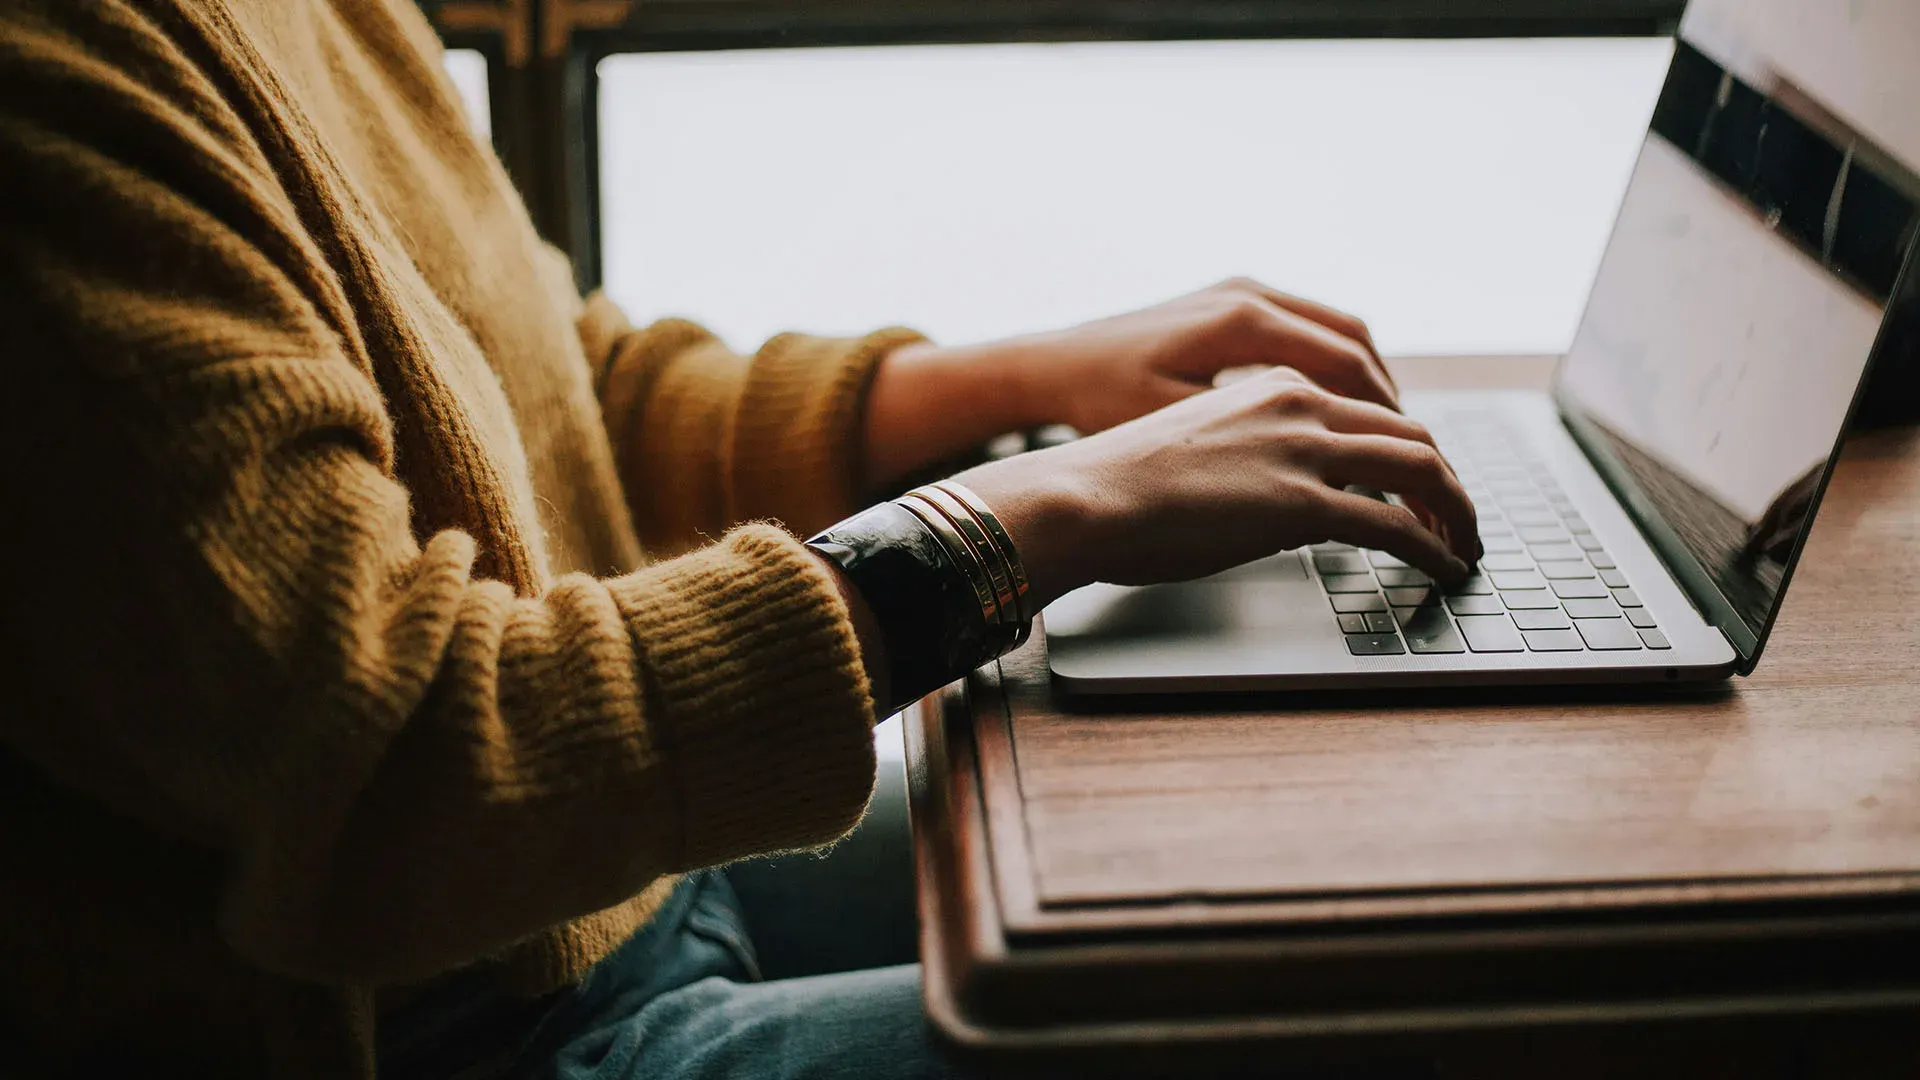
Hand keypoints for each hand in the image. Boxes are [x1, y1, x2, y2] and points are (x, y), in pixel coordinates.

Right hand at [951, 366, 1479, 608]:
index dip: (1407, 451)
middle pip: (1410, 433)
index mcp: (1272, 384)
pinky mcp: (1301, 502)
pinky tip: (1443, 568)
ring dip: (1455, 511)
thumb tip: (1274, 501)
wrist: (1082, 496)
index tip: (1420, 485)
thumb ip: (1249, 457)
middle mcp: (1298, 403)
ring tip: (1465, 546)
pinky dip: (1433, 547)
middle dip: (1447, 481)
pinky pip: (1396, 524)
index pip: (1368, 410)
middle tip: (1460, 518)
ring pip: (1420, 469)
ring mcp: (1303, 449)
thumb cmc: (1116, 483)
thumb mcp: (1196, 447)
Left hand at [1012, 277, 1398, 434]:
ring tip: (1385, 433)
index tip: (1410, 459)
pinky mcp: (1229, 301)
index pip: (1347, 366)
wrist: (1050, 365)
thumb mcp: (1177, 428)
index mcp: (1243, 322)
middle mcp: (1249, 295)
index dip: (1387, 418)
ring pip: (1336, 330)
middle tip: (1414, 452)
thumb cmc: (1101, 401)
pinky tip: (1336, 408)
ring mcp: (1240, 291)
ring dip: (1366, 380)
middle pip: (1354, 342)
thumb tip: (1326, 474)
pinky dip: (1333, 365)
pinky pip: (1306, 327)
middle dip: (1389, 400)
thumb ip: (1254, 443)